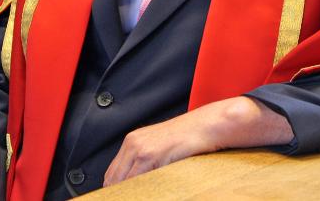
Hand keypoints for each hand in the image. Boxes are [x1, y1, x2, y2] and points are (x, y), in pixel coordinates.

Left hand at [103, 96, 292, 186]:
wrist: (207, 125)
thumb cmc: (190, 138)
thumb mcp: (163, 148)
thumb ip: (147, 164)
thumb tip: (137, 185)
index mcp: (133, 141)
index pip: (112, 173)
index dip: (116, 190)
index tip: (121, 197)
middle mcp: (132, 143)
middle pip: (113, 179)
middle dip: (121, 193)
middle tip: (130, 199)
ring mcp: (140, 148)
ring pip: (123, 182)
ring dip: (130, 194)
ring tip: (138, 197)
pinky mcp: (150, 154)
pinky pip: (137, 180)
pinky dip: (140, 191)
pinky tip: (148, 194)